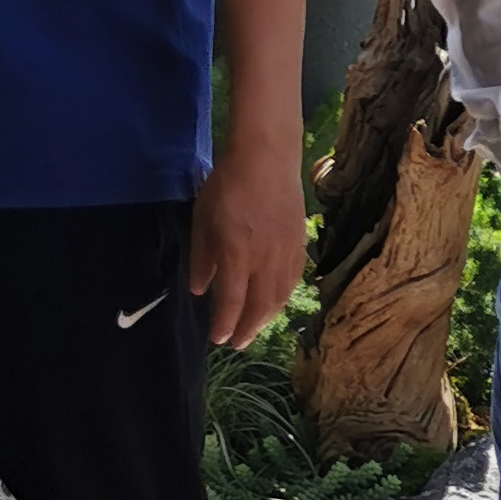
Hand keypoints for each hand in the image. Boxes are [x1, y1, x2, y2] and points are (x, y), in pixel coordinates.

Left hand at [189, 142, 307, 350]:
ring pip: (279, 296)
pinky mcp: (299, 242)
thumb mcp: (203, 219)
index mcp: (237, 253)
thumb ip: (203, 257)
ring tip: (254, 328)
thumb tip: (201, 289)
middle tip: (236, 343)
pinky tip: (275, 301)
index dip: (225, 324)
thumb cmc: (227, 184)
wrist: (267, 156)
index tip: (217, 339)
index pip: (232, 301)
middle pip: (259, 306)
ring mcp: (286, 252)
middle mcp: (265, 259)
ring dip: (266, 317)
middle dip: (247, 329)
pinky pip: (293, 280)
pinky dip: (283, 297)